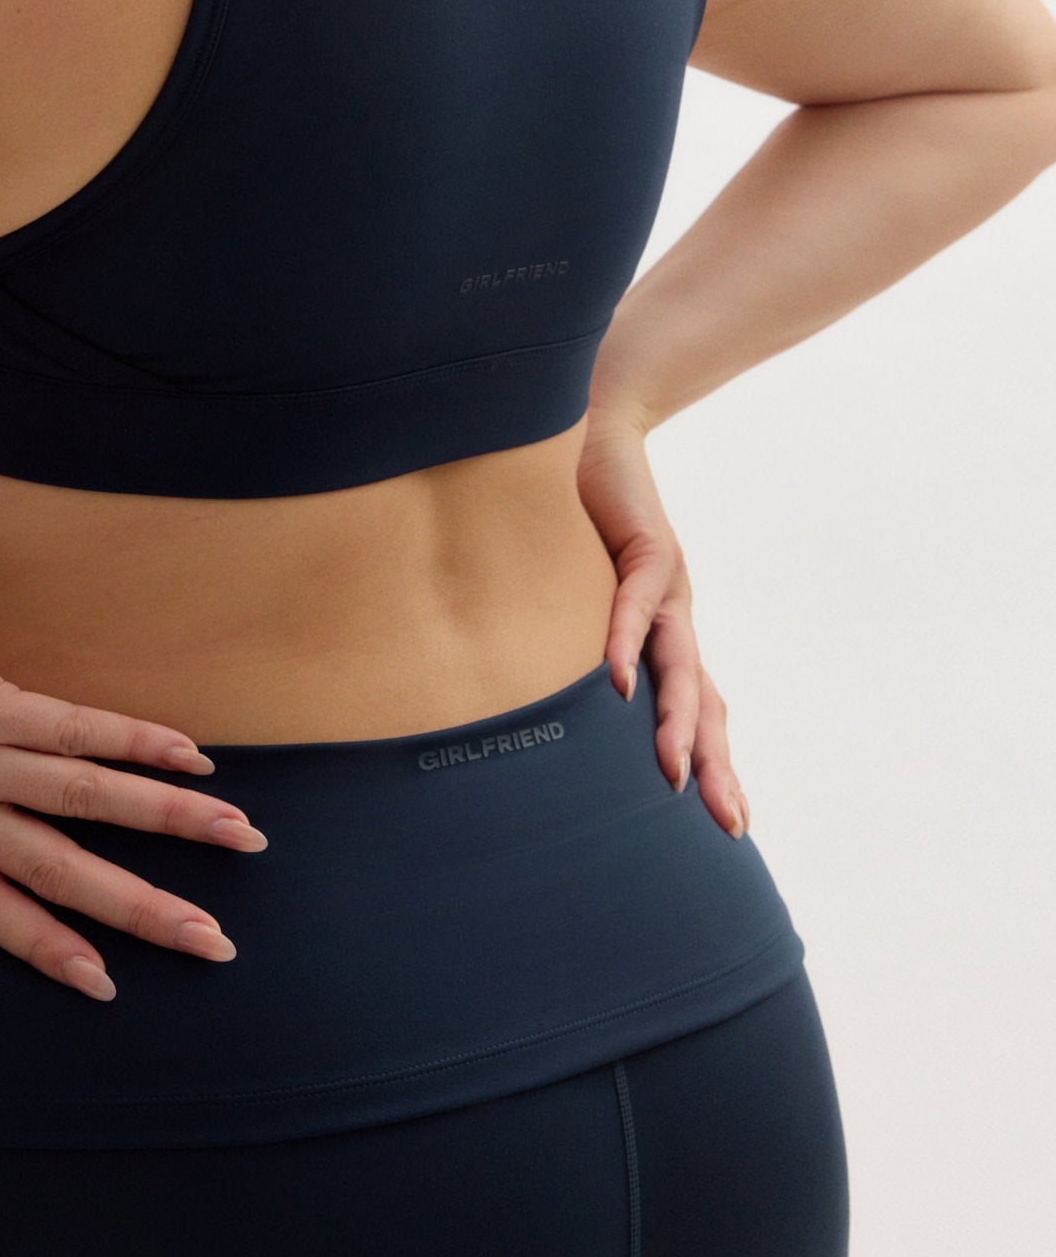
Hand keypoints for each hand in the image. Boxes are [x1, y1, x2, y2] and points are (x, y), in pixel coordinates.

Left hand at [0, 527, 268, 1000]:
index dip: (49, 948)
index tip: (107, 988)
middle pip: (57, 875)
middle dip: (142, 912)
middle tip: (214, 944)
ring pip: (84, 804)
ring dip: (168, 823)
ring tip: (239, 838)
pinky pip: (76, 731)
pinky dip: (139, 743)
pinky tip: (193, 757)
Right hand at [576, 402, 749, 839]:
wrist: (592, 432)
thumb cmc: (574, 518)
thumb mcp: (575, 594)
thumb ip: (569, 641)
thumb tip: (529, 698)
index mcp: (663, 634)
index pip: (699, 710)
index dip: (715, 764)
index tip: (729, 824)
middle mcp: (674, 618)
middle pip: (705, 703)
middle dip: (714, 764)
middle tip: (726, 822)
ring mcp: (666, 586)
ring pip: (681, 665)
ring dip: (677, 721)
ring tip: (673, 770)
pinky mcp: (649, 547)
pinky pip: (636, 605)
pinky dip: (625, 644)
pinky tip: (619, 684)